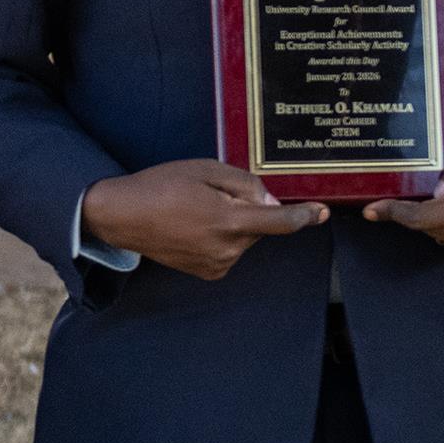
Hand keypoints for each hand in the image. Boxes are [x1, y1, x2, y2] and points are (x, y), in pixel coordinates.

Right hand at [80, 159, 326, 280]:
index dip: (304, 216)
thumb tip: (270, 201)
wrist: (122, 216)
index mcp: (231, 221)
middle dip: (247, 210)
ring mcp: (218, 264)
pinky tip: (195, 227)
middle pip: (259, 226)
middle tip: (212, 196)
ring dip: (233, 225)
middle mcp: (228, 249)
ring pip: (244, 239)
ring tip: (197, 211)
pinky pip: (230, 251)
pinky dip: (222, 238)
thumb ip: (245, 185)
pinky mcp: (208, 272)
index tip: (321, 213)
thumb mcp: (207, 170)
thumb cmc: (161, 186)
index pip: (280, 222)